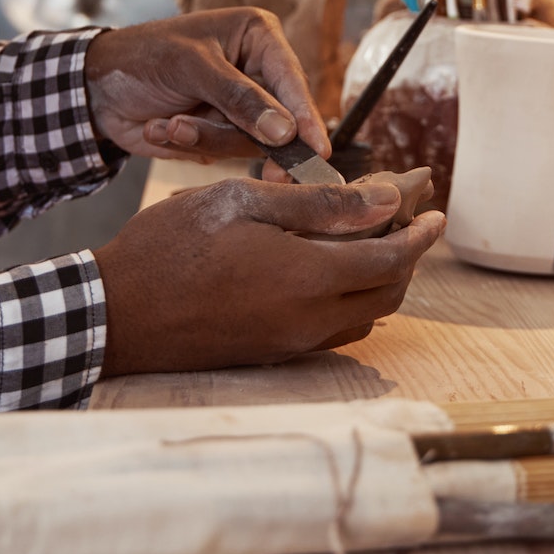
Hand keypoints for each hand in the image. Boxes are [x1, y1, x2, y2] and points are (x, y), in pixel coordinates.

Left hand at [84, 9, 329, 163]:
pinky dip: (190, 143)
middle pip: (279, 119)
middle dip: (250, 137)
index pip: (292, 80)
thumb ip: (239, 99)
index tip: (317, 151)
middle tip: (273, 175)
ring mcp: (238, 106)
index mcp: (258, 37)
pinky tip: (162, 127)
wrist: (96, 88)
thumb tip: (285, 132)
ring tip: (171, 125)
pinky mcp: (219, 133)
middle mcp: (256, 71)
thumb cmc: (144, 57)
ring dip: (206, 138)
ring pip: (249, 141)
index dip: (305, 116)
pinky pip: (222, 152)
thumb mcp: (193, 68)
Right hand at [92, 177, 446, 373]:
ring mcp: (291, 341)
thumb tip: (384, 201)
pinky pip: (334, 330)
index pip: (391, 257)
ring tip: (375, 237)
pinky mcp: (272, 352)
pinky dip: (351, 299)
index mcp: (307, 277)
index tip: (435, 207)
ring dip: (381, 278)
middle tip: (410, 218)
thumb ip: (318, 204)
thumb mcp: (241, 203)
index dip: (421, 232)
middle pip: (388, 291)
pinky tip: (332, 270)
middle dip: (408, 253)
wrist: (118, 315)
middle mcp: (310, 319)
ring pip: (364, 313)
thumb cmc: (170, 247)